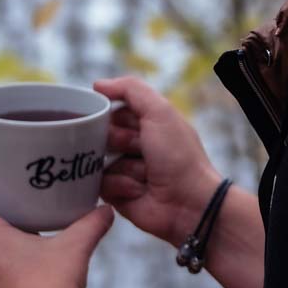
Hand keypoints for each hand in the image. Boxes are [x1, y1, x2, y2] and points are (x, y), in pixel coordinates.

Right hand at [93, 75, 222, 247]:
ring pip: (98, 161)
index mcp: (147, 123)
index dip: (111, 114)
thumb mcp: (159, 112)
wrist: (190, 203)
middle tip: (136, 147)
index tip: (115, 119)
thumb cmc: (179, 156)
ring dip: (122, 167)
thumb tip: (98, 84)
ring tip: (144, 175)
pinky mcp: (118, 194)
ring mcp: (125, 170)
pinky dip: (120, 186)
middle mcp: (135, 145)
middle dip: (115, 141)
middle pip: (101, 135)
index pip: (112, 111)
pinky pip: (101, 185)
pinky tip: (140, 190)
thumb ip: (131, 90)